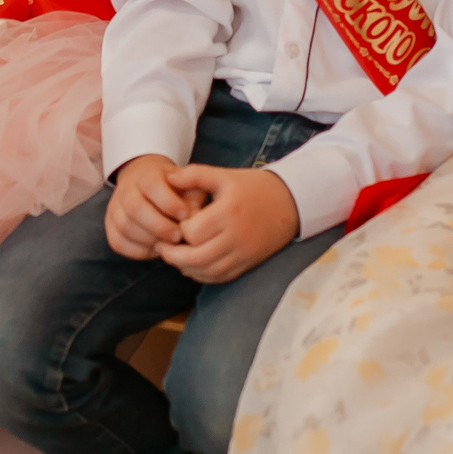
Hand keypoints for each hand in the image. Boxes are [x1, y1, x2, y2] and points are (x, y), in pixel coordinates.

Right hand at [103, 154, 204, 260]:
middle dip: (158, 226)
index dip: (168, 202)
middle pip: (134, 207)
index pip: (152, 186)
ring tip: (168, 245)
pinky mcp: (110, 226)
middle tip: (177, 237)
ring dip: (148, 240)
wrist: (146, 183)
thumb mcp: (188, 185)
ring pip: (124, 226)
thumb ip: (193, 199)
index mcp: (147, 174)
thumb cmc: (174, 188)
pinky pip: (118, 242)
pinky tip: (154, 249)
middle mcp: (126, 189)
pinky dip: (137, 250)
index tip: (185, 215)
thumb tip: (192, 219)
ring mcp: (115, 208)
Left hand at [160, 166, 299, 284]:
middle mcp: (236, 237)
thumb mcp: (224, 176)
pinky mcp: (247, 264)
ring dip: (185, 267)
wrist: (290, 202)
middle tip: (163, 246)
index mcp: (228, 213)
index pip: (191, 233)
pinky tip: (192, 265)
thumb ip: (194, 175)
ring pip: (206, 272)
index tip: (173, 223)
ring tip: (174, 255)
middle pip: (195, 258)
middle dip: (173, 255)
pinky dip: (201, 275)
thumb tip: (168, 176)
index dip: (177, 230)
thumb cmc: (253, 187)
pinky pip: (219, 278)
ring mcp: (243, 254)